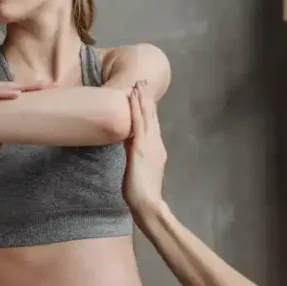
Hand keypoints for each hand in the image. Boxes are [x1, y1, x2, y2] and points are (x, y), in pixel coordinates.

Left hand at [123, 81, 166, 214]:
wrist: (148, 204)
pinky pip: (138, 124)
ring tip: (138, 84)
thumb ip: (136, 155)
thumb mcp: (139, 169)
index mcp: (157, 149)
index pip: (153, 125)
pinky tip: (132, 98)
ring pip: (146, 117)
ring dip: (141, 99)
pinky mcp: (141, 148)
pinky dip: (136, 109)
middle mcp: (156, 144)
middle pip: (152, 117)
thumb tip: (129, 145)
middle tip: (143, 82)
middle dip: (147, 99)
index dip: (149, 109)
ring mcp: (150, 145)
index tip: (145, 96)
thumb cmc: (143, 193)